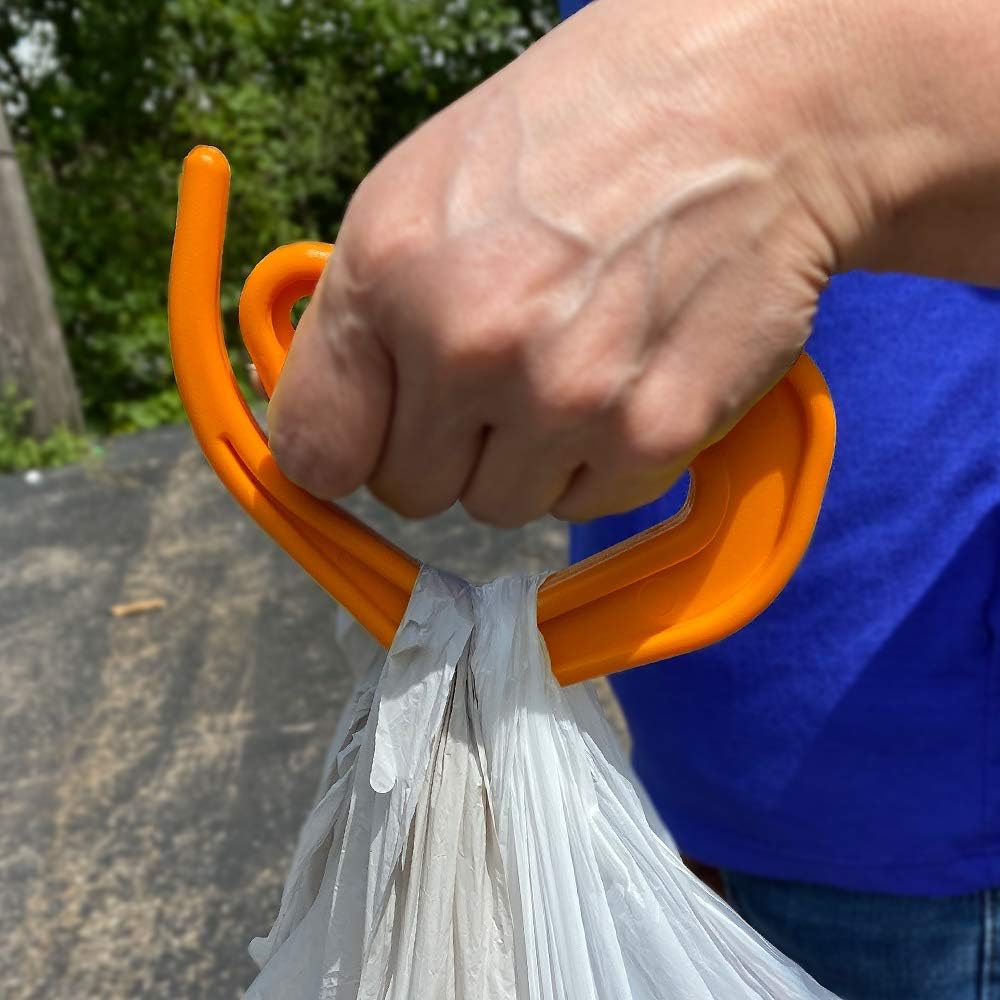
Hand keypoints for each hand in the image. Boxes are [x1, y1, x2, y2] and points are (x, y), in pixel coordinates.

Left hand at [267, 0, 999, 526]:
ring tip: (577, 364)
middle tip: (503, 376)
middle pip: (415, 491)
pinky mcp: (652, 435)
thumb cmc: (580, 138)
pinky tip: (630, 379)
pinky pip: (588, 505)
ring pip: (502, 507)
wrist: (751, 113)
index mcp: (389, 273)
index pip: (315, 450)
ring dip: (528, 458)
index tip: (370, 446)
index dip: (345, 453)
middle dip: (448, 448)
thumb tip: (332, 424)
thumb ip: (362, 313)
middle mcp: (470, 345)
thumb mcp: (424, 188)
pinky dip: (602, 460)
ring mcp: (565, 397)